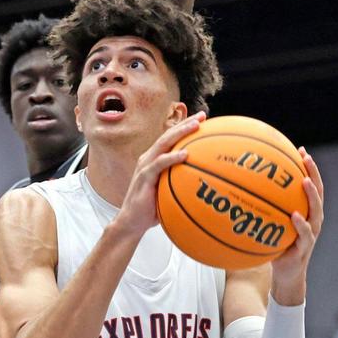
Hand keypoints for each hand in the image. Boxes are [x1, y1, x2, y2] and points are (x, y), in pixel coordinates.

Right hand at [113, 112, 204, 235]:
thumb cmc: (151, 209)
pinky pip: (159, 164)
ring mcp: (145, 166)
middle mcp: (149, 158)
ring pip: (163, 143)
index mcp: (155, 160)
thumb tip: (205, 185)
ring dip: (180, 133)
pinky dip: (172, 157)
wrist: (132, 222)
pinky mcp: (144, 176)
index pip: (171, 139)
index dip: (185, 127)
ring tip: (196, 126)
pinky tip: (185, 154)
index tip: (203, 120)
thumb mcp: (169, 193)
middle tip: (202, 115)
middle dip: (185, 123)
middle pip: (168, 135)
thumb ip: (181, 184)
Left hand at [270, 149, 324, 305]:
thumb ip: (262, 212)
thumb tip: (239, 195)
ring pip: (316, 211)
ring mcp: (311, 233)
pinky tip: (294, 215)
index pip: (310, 185)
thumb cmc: (276, 248)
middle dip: (313, 173)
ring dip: (311, 195)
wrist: (285, 275)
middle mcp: (312, 219)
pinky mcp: (305, 247)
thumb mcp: (269, 227)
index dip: (308, 168)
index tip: (301, 150)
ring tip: (304, 181)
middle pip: (318, 192)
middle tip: (305, 158)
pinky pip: (304, 234)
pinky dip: (300, 224)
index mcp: (306, 212)